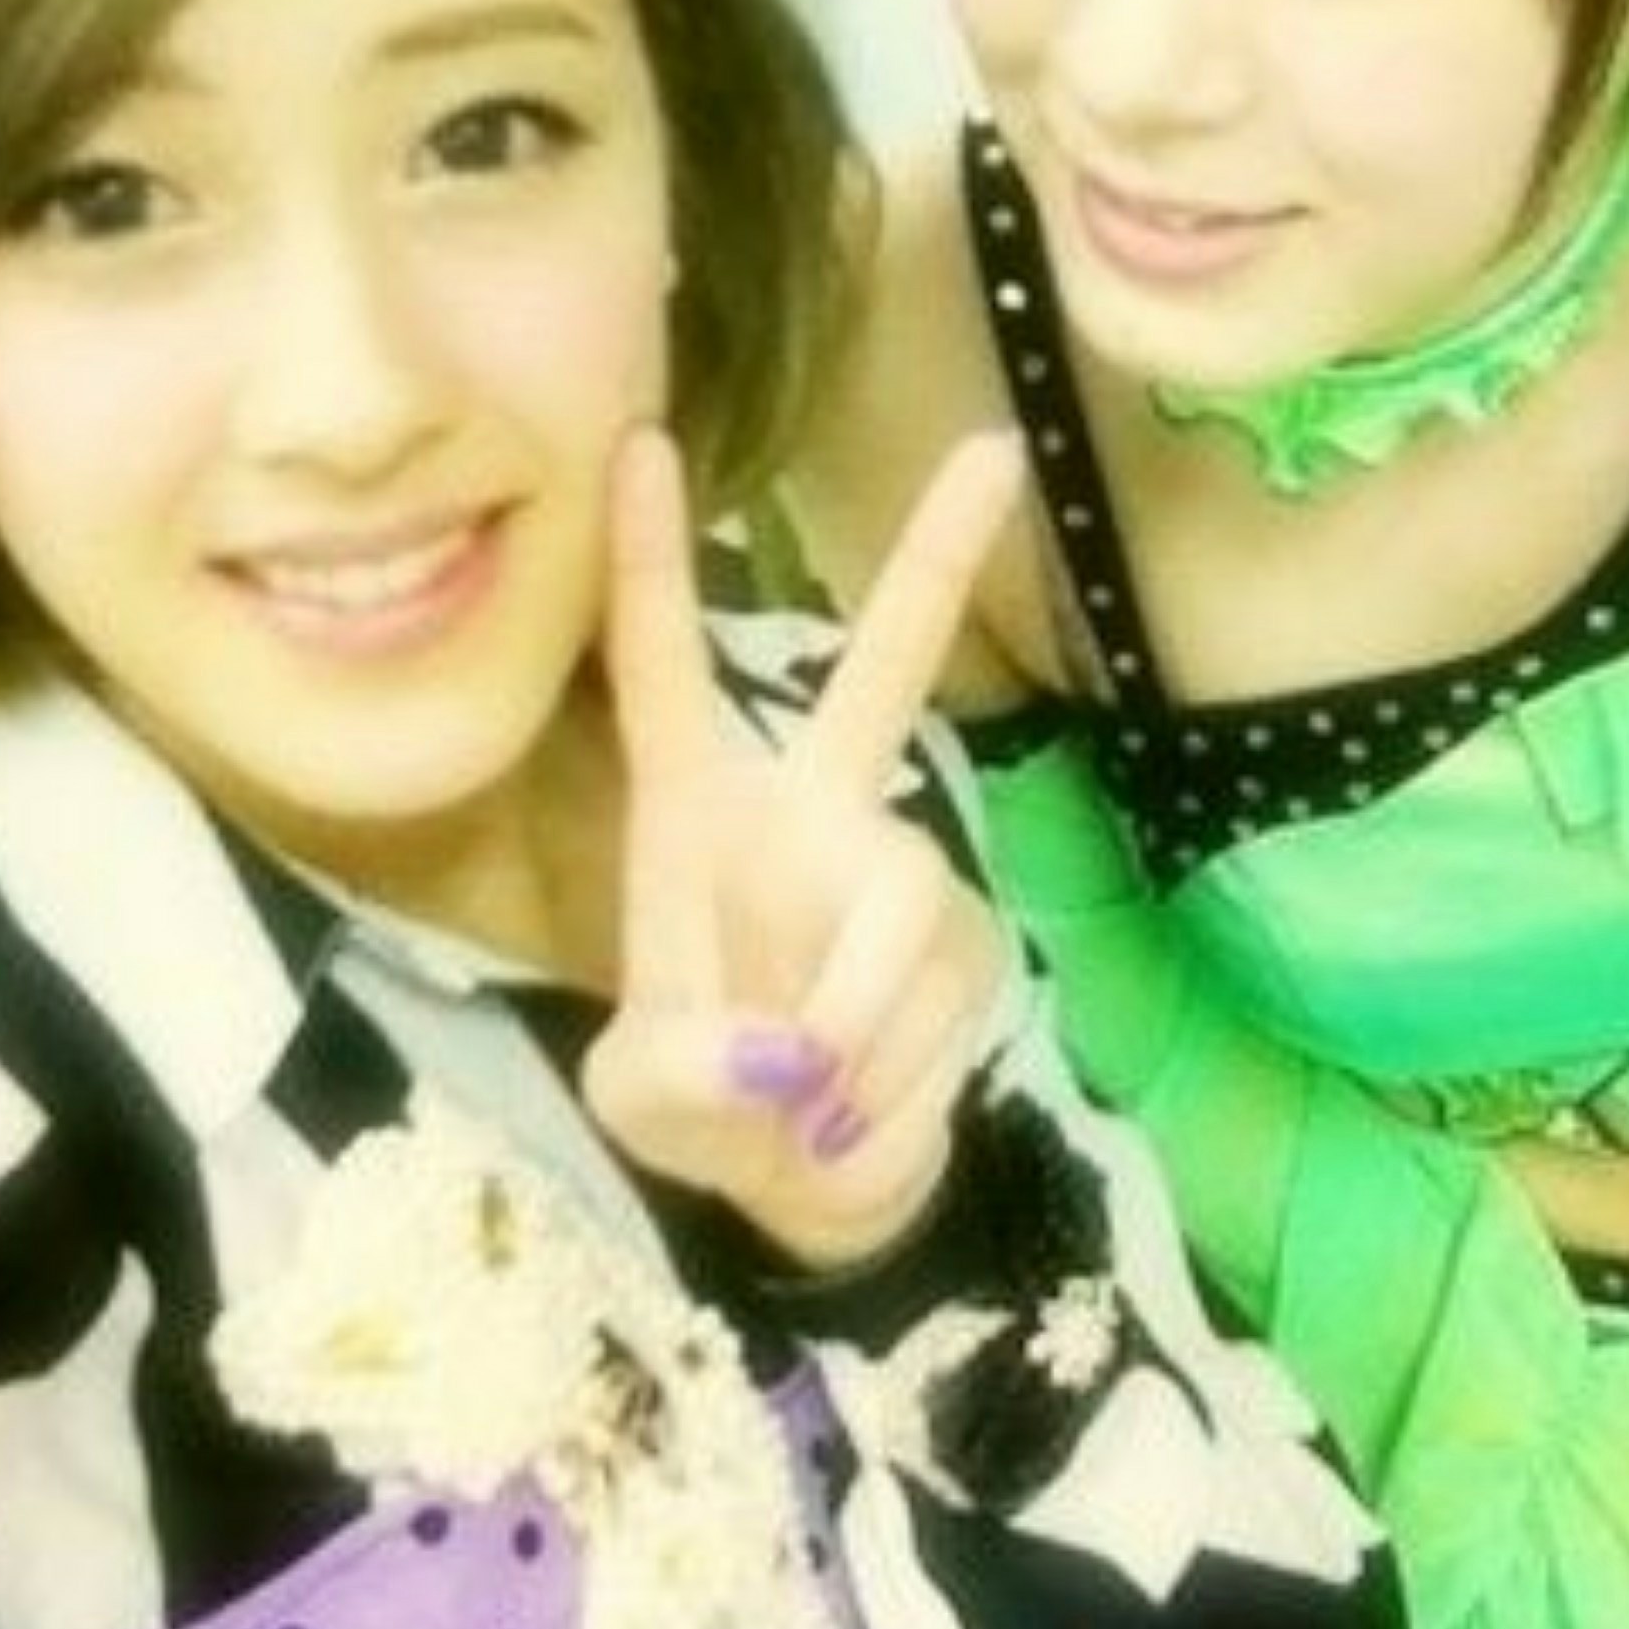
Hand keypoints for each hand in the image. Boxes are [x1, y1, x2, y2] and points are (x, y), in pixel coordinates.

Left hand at [585, 423, 1025, 1268]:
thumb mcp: (640, 1104)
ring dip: (848, 1038)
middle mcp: (810, 818)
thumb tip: (784, 1057)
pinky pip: (934, 1013)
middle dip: (938, 563)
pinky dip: (884, 1099)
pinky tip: (852, 1119)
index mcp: (695, 818)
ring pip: (900, 918)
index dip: (647, 566)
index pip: (661, 675)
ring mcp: (898, 878)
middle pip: (885, 674)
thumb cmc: (696, 1104)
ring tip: (802, 1114)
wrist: (800, 1184)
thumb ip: (682, 1073)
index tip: (637, 443)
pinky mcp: (966, 950)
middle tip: (992, 452)